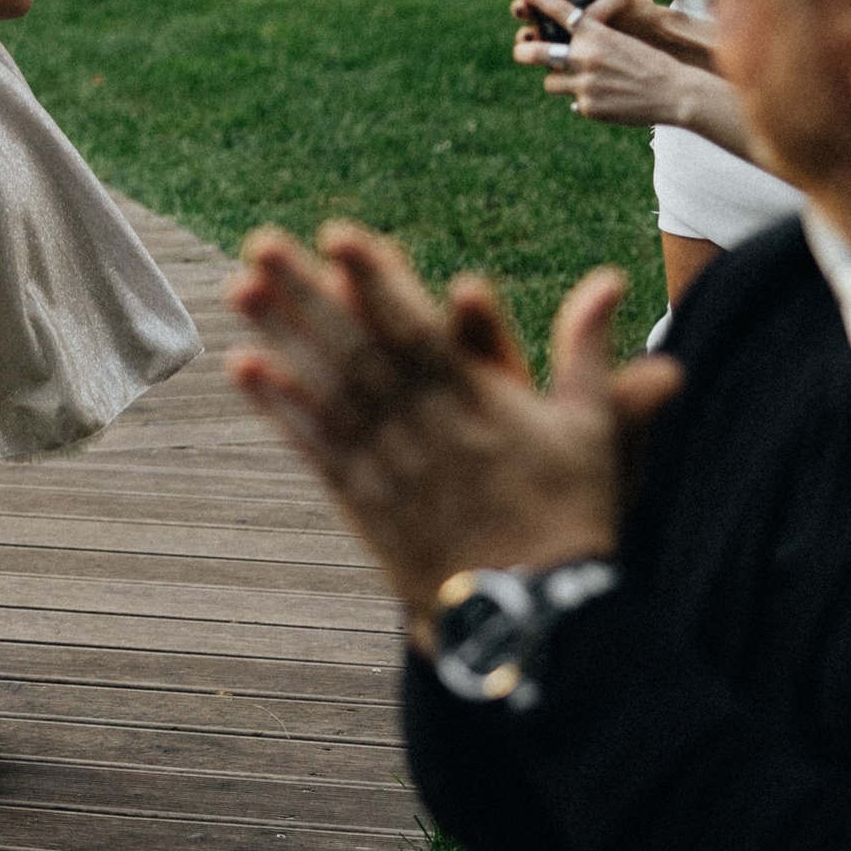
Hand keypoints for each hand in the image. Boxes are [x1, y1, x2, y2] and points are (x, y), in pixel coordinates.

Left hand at [224, 222, 679, 634]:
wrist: (535, 617)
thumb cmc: (569, 517)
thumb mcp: (591, 428)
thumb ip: (587, 348)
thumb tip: (613, 278)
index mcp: (475, 402)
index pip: (415, 327)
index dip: (376, 279)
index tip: (338, 233)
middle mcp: (421, 427)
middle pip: (353, 348)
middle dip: (306, 292)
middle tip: (258, 242)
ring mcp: (387, 465)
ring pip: (324, 389)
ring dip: (279, 336)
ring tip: (238, 288)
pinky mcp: (364, 503)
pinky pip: (313, 447)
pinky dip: (277, 407)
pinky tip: (242, 367)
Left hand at [514, 0, 721, 123]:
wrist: (675, 93)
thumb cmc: (649, 63)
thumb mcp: (620, 42)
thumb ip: (590, 42)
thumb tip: (561, 51)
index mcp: (596, 33)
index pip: (557, 10)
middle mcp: (585, 56)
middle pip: (534, 51)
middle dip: (523, 50)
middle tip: (523, 50)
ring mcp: (584, 83)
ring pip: (550, 82)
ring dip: (560, 81)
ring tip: (583, 81)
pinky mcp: (588, 107)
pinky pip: (572, 102)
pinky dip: (584, 100)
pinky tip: (606, 99)